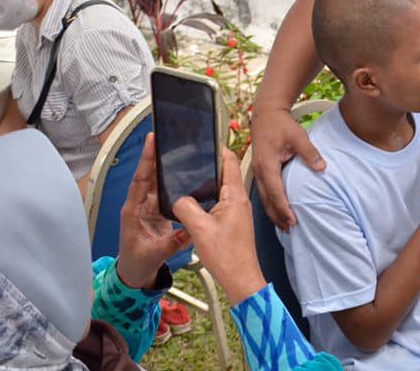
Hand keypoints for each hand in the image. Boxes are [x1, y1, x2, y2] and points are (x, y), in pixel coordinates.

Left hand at [117, 133, 191, 288]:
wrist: (135, 274)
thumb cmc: (137, 263)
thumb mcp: (153, 254)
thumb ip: (171, 243)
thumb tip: (189, 230)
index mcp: (132, 212)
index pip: (139, 181)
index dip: (145, 161)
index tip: (151, 141)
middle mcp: (139, 205)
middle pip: (147, 175)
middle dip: (155, 155)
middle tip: (164, 135)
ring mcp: (148, 207)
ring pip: (156, 181)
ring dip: (164, 165)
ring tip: (176, 147)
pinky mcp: (158, 211)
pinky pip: (165, 191)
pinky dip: (172, 179)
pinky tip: (182, 170)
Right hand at [173, 147, 266, 305]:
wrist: (241, 279)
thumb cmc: (227, 256)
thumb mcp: (199, 229)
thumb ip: (186, 208)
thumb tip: (178, 198)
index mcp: (235, 196)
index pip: (230, 161)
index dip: (217, 148)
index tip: (203, 140)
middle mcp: (239, 200)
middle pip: (225, 172)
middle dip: (210, 162)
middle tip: (192, 156)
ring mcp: (237, 211)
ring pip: (222, 187)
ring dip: (209, 180)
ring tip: (191, 175)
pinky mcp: (233, 221)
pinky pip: (221, 201)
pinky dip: (209, 196)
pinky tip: (196, 202)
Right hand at [250, 106, 325, 229]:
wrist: (266, 112)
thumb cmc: (281, 123)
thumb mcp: (298, 136)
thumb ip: (310, 153)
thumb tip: (322, 168)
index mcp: (267, 165)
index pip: (276, 192)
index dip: (284, 209)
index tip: (293, 221)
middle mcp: (259, 171)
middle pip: (267, 200)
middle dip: (278, 216)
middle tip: (290, 231)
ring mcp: (257, 171)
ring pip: (264, 198)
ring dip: (274, 212)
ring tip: (284, 227)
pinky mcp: (260, 170)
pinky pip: (264, 191)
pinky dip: (271, 203)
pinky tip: (278, 210)